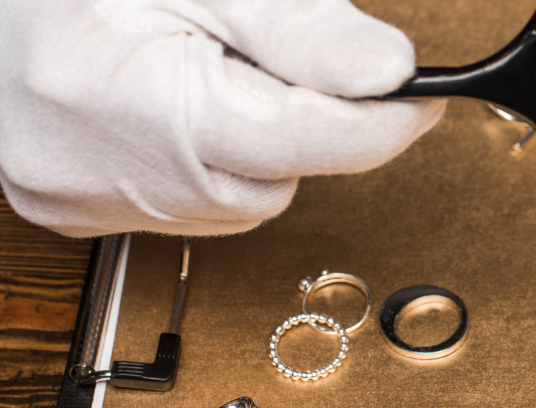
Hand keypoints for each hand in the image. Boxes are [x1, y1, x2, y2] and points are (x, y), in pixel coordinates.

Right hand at [0, 0, 444, 236]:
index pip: (293, 140)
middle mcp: (87, 169)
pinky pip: (192, 207)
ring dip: (257, 145)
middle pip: (271, 179)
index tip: (422, 99)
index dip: (375, 123)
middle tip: (273, 54)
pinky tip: (181, 108)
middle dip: (302, 122)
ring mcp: (76, 199)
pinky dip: (212, 163)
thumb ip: (301, 30)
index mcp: (117, 96)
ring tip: (208, 68)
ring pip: (240, 200)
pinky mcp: (73, 209)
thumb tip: (388, 74)